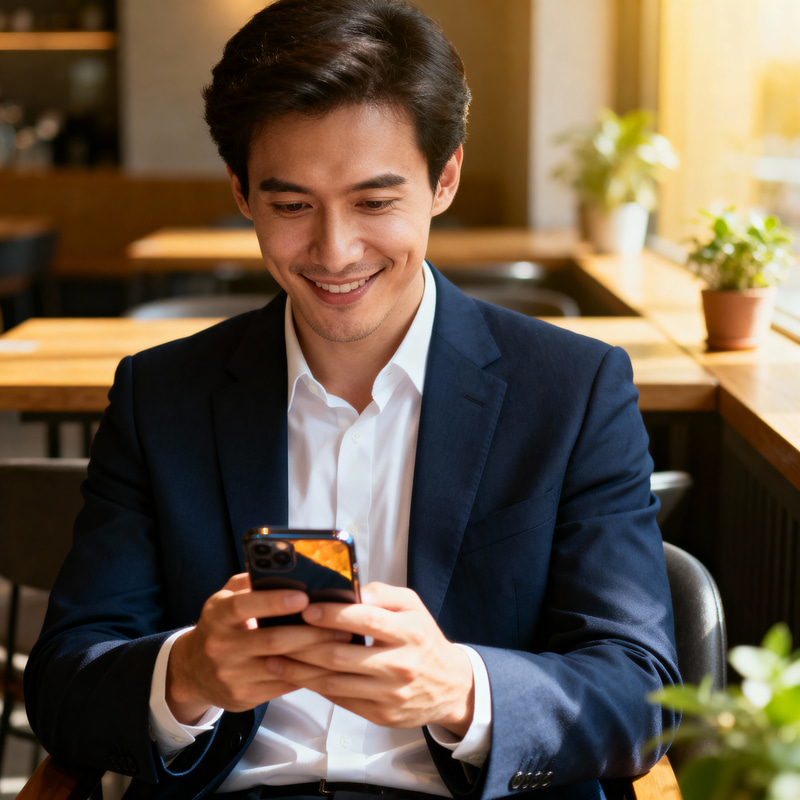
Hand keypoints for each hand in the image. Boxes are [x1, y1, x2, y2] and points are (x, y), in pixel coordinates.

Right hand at [166, 573, 348, 724]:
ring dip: (316, 655)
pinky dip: (309, 675)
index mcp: (217, 615)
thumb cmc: (222, 624)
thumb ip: (252, 581)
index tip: (304, 597)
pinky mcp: (243, 696)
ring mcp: (231, 674)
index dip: (274, 601)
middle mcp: (221, 645)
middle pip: (271, 640)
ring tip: (343, 643)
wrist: (194, 670)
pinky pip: (283, 686)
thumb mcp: (226, 597)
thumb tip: (286, 567)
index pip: (244, 606)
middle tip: (341, 624)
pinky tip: (329, 665)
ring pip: (282, 666)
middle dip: (311, 633)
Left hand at [266, 582, 475, 736]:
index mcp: (409, 631)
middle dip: (304, 644)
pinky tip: (297, 675)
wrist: (450, 686)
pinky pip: (340, 699)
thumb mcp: (412, 606)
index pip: (365, 620)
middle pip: (341, 655)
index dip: (333, 614)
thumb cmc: (423, 637)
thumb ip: (381, 593)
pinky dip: (315, 686)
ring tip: (274, 657)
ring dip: (300, 669)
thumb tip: (347, 589)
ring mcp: (389, 694)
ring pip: (334, 681)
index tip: (306, 608)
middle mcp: (400, 664)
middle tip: (278, 633)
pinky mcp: (381, 714)